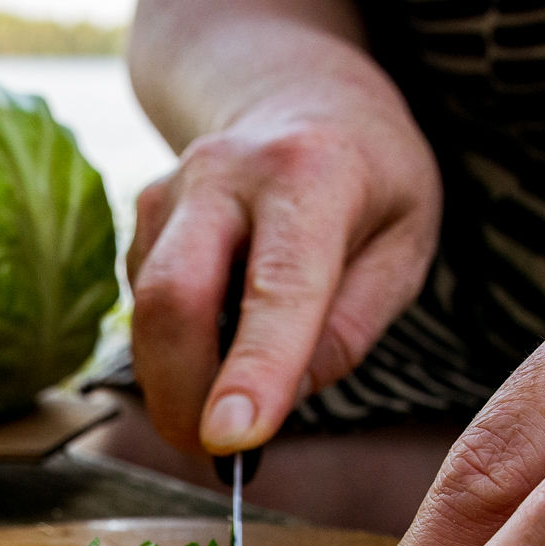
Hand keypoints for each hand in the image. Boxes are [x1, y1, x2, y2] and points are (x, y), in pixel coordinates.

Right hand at [127, 83, 441, 454]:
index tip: (232, 441)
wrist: (297, 91)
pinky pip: (143, 308)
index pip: (277, 287)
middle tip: (212, 454)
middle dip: (181, 395)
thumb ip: (350, 328)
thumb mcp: (405, 245)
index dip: (252, 370)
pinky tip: (217, 347)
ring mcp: (169, 190)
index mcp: (311, 173)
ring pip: (146, 313)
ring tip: (228, 407)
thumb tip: (278, 402)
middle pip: (173, 299)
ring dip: (175, 382)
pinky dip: (173, 352)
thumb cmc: (368, 178)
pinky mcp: (139, 218)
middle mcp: (225, 171)